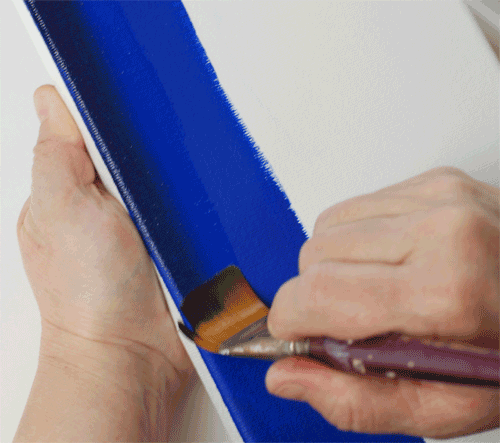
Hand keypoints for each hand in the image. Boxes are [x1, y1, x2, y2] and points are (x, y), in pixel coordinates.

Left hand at [16, 86, 192, 439]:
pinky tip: (211, 191)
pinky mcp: (180, 242)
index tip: (134, 87)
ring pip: (170, 176)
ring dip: (184, 169)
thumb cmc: (90, 293)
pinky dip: (202, 197)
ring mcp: (149, 223)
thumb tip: (51, 101)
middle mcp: (110, 205)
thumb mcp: (60, 209)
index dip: (110, 106)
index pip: (91, 130)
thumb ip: (57, 154)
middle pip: (135, 150)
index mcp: (73, 189)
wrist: (135, 355)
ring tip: (200, 157)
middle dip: (154, 137)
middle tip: (175, 126)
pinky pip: (194, 206)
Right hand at [266, 167, 498, 437]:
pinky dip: (357, 238)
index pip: (319, 293)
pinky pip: (355, 207)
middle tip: (351, 318)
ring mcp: (440, 198)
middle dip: (315, 294)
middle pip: (313, 255)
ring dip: (335, 263)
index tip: (295, 331)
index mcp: (445, 294)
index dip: (290, 319)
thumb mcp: (444, 407)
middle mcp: (442, 232)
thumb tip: (286, 375)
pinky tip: (390, 260)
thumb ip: (356, 401)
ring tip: (375, 288)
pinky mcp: (437, 181)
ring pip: (327, 227)